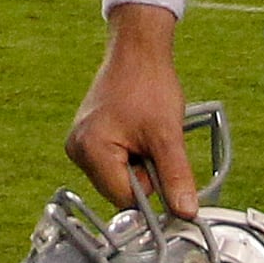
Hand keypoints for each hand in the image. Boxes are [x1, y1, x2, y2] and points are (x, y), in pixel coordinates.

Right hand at [67, 6, 196, 218]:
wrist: (138, 50)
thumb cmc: (148, 83)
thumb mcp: (167, 135)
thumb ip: (176, 177)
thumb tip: (186, 213)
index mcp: (90, 150)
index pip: (124, 199)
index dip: (149, 186)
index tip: (160, 161)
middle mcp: (77, 149)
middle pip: (118, 190)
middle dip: (142, 173)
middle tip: (151, 141)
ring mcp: (79, 143)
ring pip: (117, 178)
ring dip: (137, 163)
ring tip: (143, 132)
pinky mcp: (87, 138)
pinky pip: (112, 162)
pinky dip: (129, 154)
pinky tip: (135, 130)